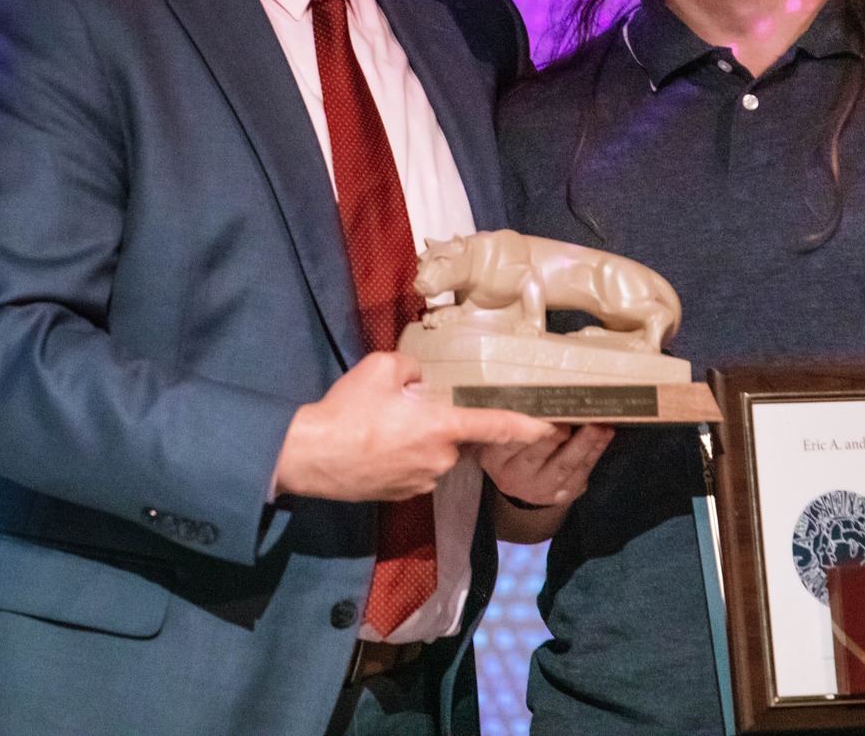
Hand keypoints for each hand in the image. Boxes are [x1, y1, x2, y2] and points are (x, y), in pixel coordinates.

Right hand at [273, 352, 549, 501]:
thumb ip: (414, 369)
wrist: (310, 457)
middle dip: (439, 421)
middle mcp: (441, 460)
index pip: (498, 427)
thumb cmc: (348, 411)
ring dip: (419, 440)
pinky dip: (403, 457)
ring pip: (434, 453)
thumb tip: (423, 380)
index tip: (554, 426)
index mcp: (443, 428)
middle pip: (456, 436)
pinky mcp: (403, 495)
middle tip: (406, 409)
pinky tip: (375, 446)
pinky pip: (415, 469)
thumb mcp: (382, 368)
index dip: (530, 426)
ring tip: (381, 428)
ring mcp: (422, 482)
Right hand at [479, 423, 613, 508]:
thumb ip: (512, 419)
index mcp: (495, 458)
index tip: (541, 413)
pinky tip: (605, 434)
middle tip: (569, 419)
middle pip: (536, 455)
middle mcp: (515, 476)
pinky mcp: (563, 494)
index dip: (526, 428)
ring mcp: (541, 488)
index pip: (509, 442)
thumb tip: (536, 391)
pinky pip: (582, 472)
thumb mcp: (501, 436)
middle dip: (555, 436)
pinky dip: (595, 451)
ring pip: (564, 465)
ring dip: (584, 443)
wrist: (523, 485)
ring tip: (598, 425)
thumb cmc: (513, 448)